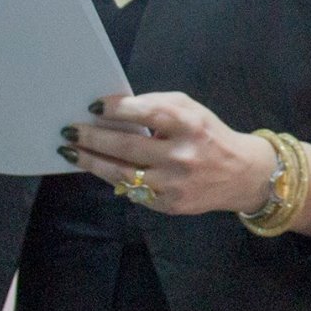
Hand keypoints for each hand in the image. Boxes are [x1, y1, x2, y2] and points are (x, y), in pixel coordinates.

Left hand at [60, 92, 280, 217]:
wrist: (242, 174)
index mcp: (189, 125)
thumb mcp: (191, 109)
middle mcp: (182, 155)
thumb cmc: (208, 135)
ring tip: (71, 153)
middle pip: (127, 146)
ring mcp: (175, 184)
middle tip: (68, 131)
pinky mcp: (171, 204)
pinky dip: (114, 179)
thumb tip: (115, 108)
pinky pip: (134, 192)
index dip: (117, 109)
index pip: (147, 113)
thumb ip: (157, 105)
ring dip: (92, 162)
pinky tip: (98, 168)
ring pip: (124, 174)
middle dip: (92, 138)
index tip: (93, 106)